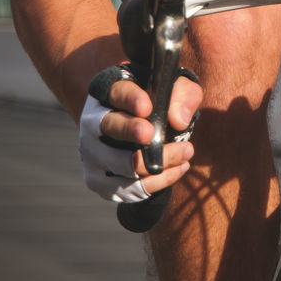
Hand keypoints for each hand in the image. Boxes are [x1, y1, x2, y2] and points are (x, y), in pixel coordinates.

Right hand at [79, 66, 201, 202]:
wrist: (145, 132)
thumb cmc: (162, 105)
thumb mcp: (177, 91)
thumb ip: (182, 97)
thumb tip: (179, 121)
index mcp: (110, 94)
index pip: (117, 92)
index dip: (130, 99)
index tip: (147, 108)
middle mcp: (94, 123)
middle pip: (107, 126)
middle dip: (128, 131)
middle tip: (150, 134)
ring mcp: (94, 155)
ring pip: (117, 164)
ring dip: (151, 163)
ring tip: (186, 152)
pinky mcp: (101, 182)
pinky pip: (127, 189)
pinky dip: (155, 182)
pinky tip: (179, 168)